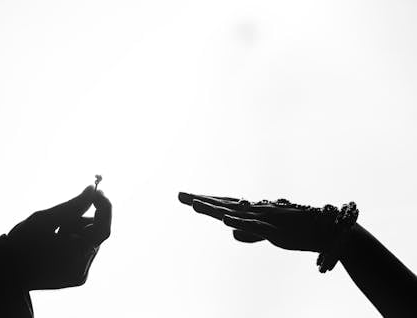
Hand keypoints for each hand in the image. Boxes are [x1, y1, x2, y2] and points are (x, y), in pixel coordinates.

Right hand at [8, 185, 111, 289]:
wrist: (4, 271)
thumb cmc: (19, 243)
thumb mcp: (44, 219)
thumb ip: (72, 206)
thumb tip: (92, 190)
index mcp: (72, 256)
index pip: (102, 230)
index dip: (104, 208)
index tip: (97, 192)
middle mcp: (80, 269)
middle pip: (95, 235)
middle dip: (82, 220)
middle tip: (64, 214)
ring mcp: (79, 276)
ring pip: (90, 242)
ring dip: (76, 231)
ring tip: (53, 234)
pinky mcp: (77, 278)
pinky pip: (84, 252)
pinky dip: (74, 242)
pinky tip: (55, 245)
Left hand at [179, 192, 331, 251]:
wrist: (327, 232)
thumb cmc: (296, 230)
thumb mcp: (266, 232)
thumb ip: (248, 232)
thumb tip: (230, 232)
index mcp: (253, 210)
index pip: (225, 204)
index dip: (207, 200)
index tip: (187, 197)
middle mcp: (256, 210)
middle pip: (224, 204)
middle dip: (202, 200)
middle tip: (179, 195)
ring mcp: (265, 218)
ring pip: (235, 213)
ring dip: (215, 209)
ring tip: (194, 204)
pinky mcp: (276, 229)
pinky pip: (256, 227)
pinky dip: (241, 223)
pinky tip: (226, 221)